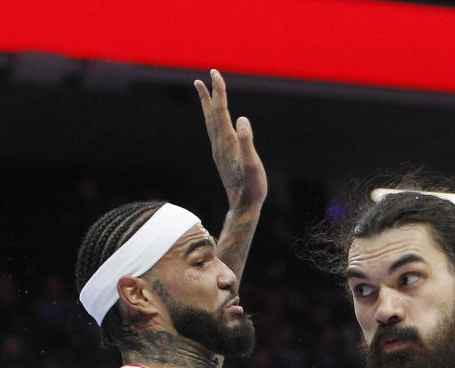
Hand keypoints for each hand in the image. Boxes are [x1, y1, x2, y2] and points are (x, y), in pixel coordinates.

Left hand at [194, 69, 266, 210]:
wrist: (243, 207)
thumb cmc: (251, 188)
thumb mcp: (253, 165)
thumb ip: (247, 141)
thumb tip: (241, 119)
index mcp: (228, 142)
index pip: (221, 110)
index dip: (218, 91)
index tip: (215, 73)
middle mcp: (219, 144)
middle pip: (211, 114)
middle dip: (208, 94)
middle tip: (201, 78)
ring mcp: (219, 151)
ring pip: (210, 122)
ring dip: (206, 105)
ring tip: (202, 92)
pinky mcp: (221, 157)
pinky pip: (214, 131)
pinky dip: (211, 119)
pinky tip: (214, 119)